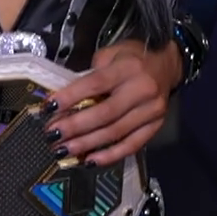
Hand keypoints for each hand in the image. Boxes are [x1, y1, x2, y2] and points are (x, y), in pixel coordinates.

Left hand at [45, 42, 183, 167]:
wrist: (167, 64)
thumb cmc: (133, 57)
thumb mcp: (110, 54)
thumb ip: (90, 75)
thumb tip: (65, 100)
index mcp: (128, 68)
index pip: (95, 84)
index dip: (71, 97)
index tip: (49, 108)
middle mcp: (142, 90)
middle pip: (104, 113)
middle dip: (75, 126)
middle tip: (52, 134)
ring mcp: (151, 111)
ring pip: (115, 132)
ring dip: (87, 144)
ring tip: (64, 150)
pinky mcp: (156, 126)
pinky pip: (132, 145)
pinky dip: (110, 156)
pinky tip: (89, 161)